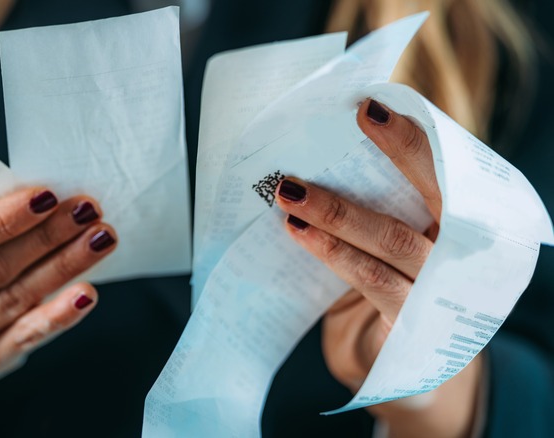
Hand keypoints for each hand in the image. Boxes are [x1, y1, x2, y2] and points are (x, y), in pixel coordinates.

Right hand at [0, 187, 116, 433]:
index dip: (1, 221)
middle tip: (87, 210)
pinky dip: (59, 315)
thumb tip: (43, 195)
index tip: (47, 195)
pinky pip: (25, 338)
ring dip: (63, 267)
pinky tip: (87, 293)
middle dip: (45, 238)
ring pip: (13, 301)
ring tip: (99, 238)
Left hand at [275, 100, 482, 437]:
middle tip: (357, 118)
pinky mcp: (415, 323)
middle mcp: (467, 254)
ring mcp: (444, 291)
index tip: (374, 106)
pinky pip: (371, 280)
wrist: (410, 372)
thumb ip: (382, 204)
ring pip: (393, 238)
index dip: (416, 138)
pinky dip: (332, 253)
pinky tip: (299, 232)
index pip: (449, 171)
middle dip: (398, 153)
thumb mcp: (396, 241)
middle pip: (438, 194)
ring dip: (338, 211)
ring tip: (290, 190)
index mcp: (467, 225)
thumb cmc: (396, 288)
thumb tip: (320, 156)